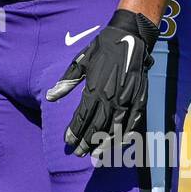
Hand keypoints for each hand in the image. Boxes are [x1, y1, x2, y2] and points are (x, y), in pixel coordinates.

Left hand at [47, 9, 158, 156]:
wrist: (129, 36)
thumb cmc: (102, 48)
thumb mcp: (80, 62)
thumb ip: (66, 82)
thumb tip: (51, 97)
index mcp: (95, 88)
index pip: (82, 117)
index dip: (75, 131)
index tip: (68, 141)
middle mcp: (111, 96)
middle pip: (98, 126)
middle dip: (88, 141)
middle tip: (80, 153)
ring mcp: (127, 98)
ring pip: (115, 127)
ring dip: (105, 143)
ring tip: (97, 155)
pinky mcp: (140, 97)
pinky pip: (134, 121)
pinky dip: (127, 134)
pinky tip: (120, 143)